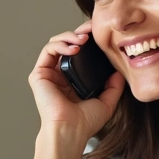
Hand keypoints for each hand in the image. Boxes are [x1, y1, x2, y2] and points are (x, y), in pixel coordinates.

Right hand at [27, 20, 124, 142]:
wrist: (70, 131)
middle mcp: (59, 75)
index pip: (79, 53)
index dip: (88, 40)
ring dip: (69, 36)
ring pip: (56, 43)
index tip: (99, 33)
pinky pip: (48, 50)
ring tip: (83, 39)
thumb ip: (114, 87)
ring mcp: (48, 74)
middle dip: (79, 32)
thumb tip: (119, 72)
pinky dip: (60, 44)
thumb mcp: (106, 102)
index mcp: (72, 80)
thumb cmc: (84, 123)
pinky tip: (74, 47)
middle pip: (66, 44)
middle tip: (91, 28)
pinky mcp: (39, 74)